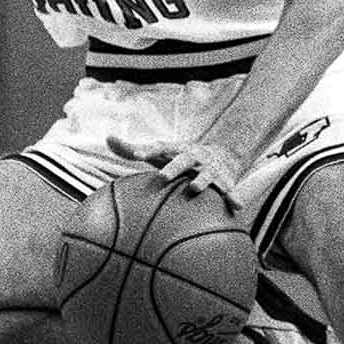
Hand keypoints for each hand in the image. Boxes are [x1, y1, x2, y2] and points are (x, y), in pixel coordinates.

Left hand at [108, 134, 244, 209]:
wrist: (221, 155)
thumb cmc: (180, 158)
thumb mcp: (159, 152)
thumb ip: (133, 148)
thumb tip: (108, 137)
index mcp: (176, 150)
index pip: (160, 147)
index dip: (148, 150)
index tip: (135, 155)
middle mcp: (193, 157)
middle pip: (183, 159)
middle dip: (173, 166)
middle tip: (162, 176)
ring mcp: (209, 169)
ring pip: (206, 174)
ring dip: (202, 180)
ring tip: (195, 189)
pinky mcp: (224, 181)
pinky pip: (229, 190)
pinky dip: (233, 197)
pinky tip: (236, 206)